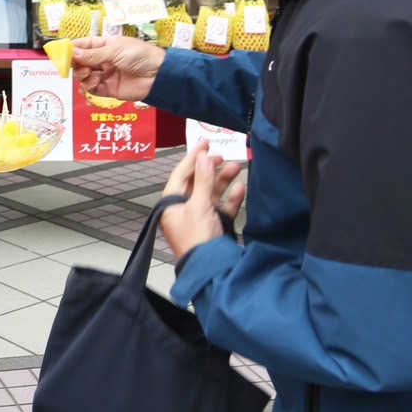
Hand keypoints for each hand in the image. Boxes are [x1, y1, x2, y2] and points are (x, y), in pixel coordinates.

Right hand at [73, 36, 165, 102]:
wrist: (158, 75)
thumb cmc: (140, 56)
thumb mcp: (115, 50)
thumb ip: (93, 54)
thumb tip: (73, 52)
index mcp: (105, 46)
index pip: (83, 45)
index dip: (71, 48)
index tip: (59, 52)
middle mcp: (102, 60)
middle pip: (81, 62)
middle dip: (75, 63)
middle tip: (74, 65)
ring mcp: (105, 75)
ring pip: (84, 76)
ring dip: (82, 75)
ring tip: (88, 74)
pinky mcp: (108, 89)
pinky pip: (92, 89)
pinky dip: (89, 86)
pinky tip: (93, 82)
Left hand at [159, 140, 246, 260]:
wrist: (211, 268)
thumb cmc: (196, 241)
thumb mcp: (198, 206)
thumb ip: (203, 181)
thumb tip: (203, 158)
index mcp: (171, 204)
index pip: (180, 175)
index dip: (192, 158)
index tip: (204, 144)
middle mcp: (183, 209)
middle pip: (197, 183)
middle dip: (211, 169)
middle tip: (222, 157)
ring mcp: (199, 217)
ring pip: (212, 193)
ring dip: (224, 181)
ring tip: (236, 168)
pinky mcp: (214, 226)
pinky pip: (222, 208)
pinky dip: (231, 199)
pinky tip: (241, 189)